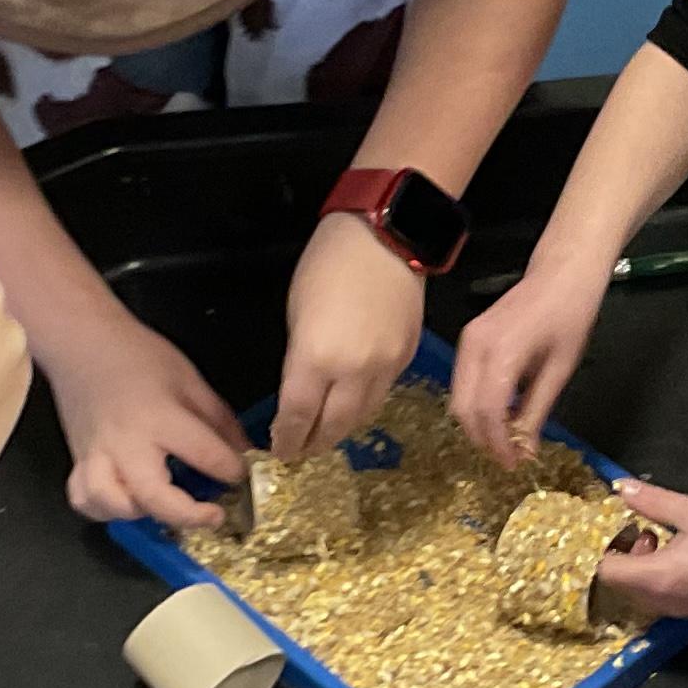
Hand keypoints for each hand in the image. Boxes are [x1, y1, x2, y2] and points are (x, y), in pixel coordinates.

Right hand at [35, 307, 250, 527]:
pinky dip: (104, 508)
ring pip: (113, 505)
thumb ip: (219, 421)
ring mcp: (97, 456)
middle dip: (189, 515)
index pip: (204, 455)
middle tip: (214, 516)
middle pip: (154, 497)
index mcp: (159, 417)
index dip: (232, 470)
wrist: (83, 343)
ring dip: (142, 513)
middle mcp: (126, 443)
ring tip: (164, 507)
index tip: (243, 474)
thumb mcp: (190, 380)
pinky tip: (126, 501)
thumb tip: (244, 452)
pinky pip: (84, 498)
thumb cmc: (137, 356)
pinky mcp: (78, 460)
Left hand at [274, 214, 430, 463]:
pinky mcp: (408, 357)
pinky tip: (353, 405)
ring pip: (363, 415)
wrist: (388, 235)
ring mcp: (387, 367)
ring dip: (342, 429)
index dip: (287, 438)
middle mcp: (355, 372)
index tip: (279, 451)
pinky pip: (383, 393)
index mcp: (318, 358)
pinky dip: (365, 405)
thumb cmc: (328, 263)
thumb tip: (302, 387)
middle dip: (314, 443)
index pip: (298, 416)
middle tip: (301, 452)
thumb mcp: (297, 312)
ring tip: (326, 435)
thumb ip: (300, 357)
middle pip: (334, 425)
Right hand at [451, 261, 608, 467]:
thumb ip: (538, 410)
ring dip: (478, 423)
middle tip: (508, 457)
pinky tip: (501, 413)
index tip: (513, 464)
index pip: (487, 411)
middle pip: (464, 408)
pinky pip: (463, 381)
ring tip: (506, 439)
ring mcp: (467, 340)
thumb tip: (526, 449)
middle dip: (483, 438)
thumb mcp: (560, 369)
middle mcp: (475, 345)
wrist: (561, 274)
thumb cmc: (570, 317)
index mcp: (501, 351)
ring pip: (458, 397)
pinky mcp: (468, 338)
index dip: (497, 443)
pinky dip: (476, 404)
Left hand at [597, 480, 687, 617]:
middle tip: (640, 529)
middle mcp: (670, 602)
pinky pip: (668, 597)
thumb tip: (623, 489)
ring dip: (644, 568)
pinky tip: (682, 551)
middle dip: (624, 559)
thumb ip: (652, 502)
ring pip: (646, 595)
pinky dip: (663, 577)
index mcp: (661, 578)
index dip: (603, 552)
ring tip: (662, 536)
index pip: (608, 574)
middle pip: (624, 589)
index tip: (611, 530)